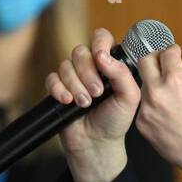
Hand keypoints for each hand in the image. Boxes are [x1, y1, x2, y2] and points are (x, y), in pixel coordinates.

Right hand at [44, 28, 141, 158]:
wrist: (97, 143)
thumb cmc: (115, 120)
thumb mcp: (129, 97)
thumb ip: (122, 74)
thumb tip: (103, 56)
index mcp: (109, 64)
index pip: (101, 38)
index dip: (99, 44)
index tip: (101, 59)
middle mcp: (90, 67)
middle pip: (80, 51)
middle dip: (87, 73)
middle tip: (96, 93)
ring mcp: (73, 77)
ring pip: (65, 65)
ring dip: (75, 85)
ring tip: (85, 103)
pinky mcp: (58, 89)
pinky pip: (52, 79)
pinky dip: (59, 90)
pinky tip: (68, 102)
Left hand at [132, 44, 181, 181]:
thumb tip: (175, 66)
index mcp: (176, 79)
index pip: (166, 53)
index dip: (171, 51)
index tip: (171, 53)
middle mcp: (158, 91)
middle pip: (144, 62)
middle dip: (154, 59)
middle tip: (160, 63)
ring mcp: (147, 108)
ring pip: (144, 86)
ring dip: (154, 86)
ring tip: (168, 98)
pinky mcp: (141, 123)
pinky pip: (143, 107)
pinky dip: (152, 107)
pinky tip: (165, 115)